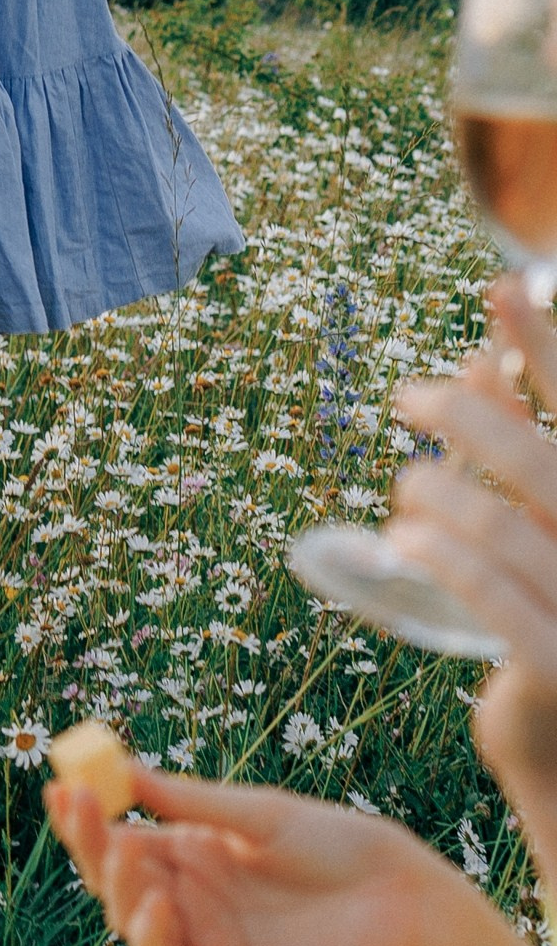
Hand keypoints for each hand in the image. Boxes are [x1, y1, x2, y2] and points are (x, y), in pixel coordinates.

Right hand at [45, 764, 446, 945]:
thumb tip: (124, 772)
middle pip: (115, 878)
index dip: (88, 817)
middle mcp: (190, 896)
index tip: (63, 785)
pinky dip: (149, 938)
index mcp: (195, 852)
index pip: (122, 836)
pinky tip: (154, 905)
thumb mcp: (256, 814)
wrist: (400, 901)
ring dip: (117, 888)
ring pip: (130, 921)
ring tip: (126, 849)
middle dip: (90, 844)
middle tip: (78, 808)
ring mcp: (202, 939)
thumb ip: (190, 802)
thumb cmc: (338, 848)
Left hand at [392, 276, 556, 873]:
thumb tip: (474, 373)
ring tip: (403, 485)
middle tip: (407, 396)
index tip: (499, 285)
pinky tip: (404, 540)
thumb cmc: (555, 660)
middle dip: (481, 416)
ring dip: (452, 495)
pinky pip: (512, 614)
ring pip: (527, 534)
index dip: (546, 348)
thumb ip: (518, 478)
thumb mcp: (540, 555)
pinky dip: (457, 567)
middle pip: (554, 468)